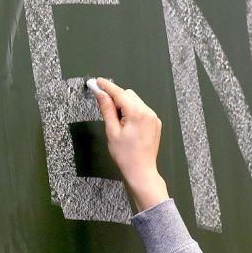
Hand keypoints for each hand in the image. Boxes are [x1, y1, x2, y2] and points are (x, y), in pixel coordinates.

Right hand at [93, 77, 168, 211]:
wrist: (141, 171)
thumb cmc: (125, 155)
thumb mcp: (111, 130)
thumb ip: (106, 109)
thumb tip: (100, 93)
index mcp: (137, 113)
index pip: (119, 93)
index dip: (106, 86)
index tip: (97, 81)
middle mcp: (148, 112)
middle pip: (128, 94)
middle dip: (115, 97)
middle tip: (104, 106)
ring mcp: (153, 118)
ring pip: (135, 101)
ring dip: (124, 104)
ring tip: (116, 121)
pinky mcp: (155, 123)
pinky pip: (141, 109)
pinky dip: (132, 111)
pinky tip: (126, 124)